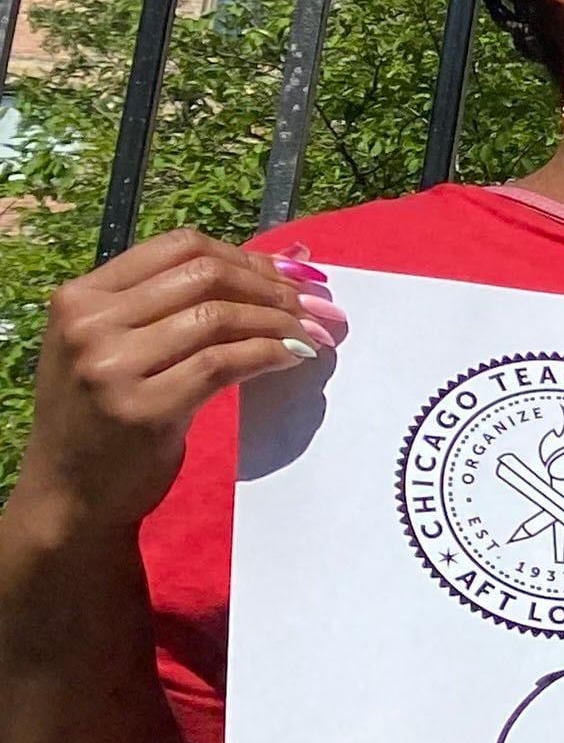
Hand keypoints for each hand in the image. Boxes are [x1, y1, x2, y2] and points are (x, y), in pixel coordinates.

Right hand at [12, 235, 337, 539]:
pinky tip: (292, 358)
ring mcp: (111, 367)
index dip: (247, 256)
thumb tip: (293, 258)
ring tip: (312, 334)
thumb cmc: (104, 416)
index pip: (180, 247)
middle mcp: (89, 324)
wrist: (69, 495)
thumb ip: (181, 304)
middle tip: (316, 305)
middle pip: (205, 276)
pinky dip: (269, 354)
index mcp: (82, 298)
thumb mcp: (119, 346)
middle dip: (272, 287)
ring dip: (279, 321)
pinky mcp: (143, 408)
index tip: (293, 273)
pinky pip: (224, 364)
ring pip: (219, 317)